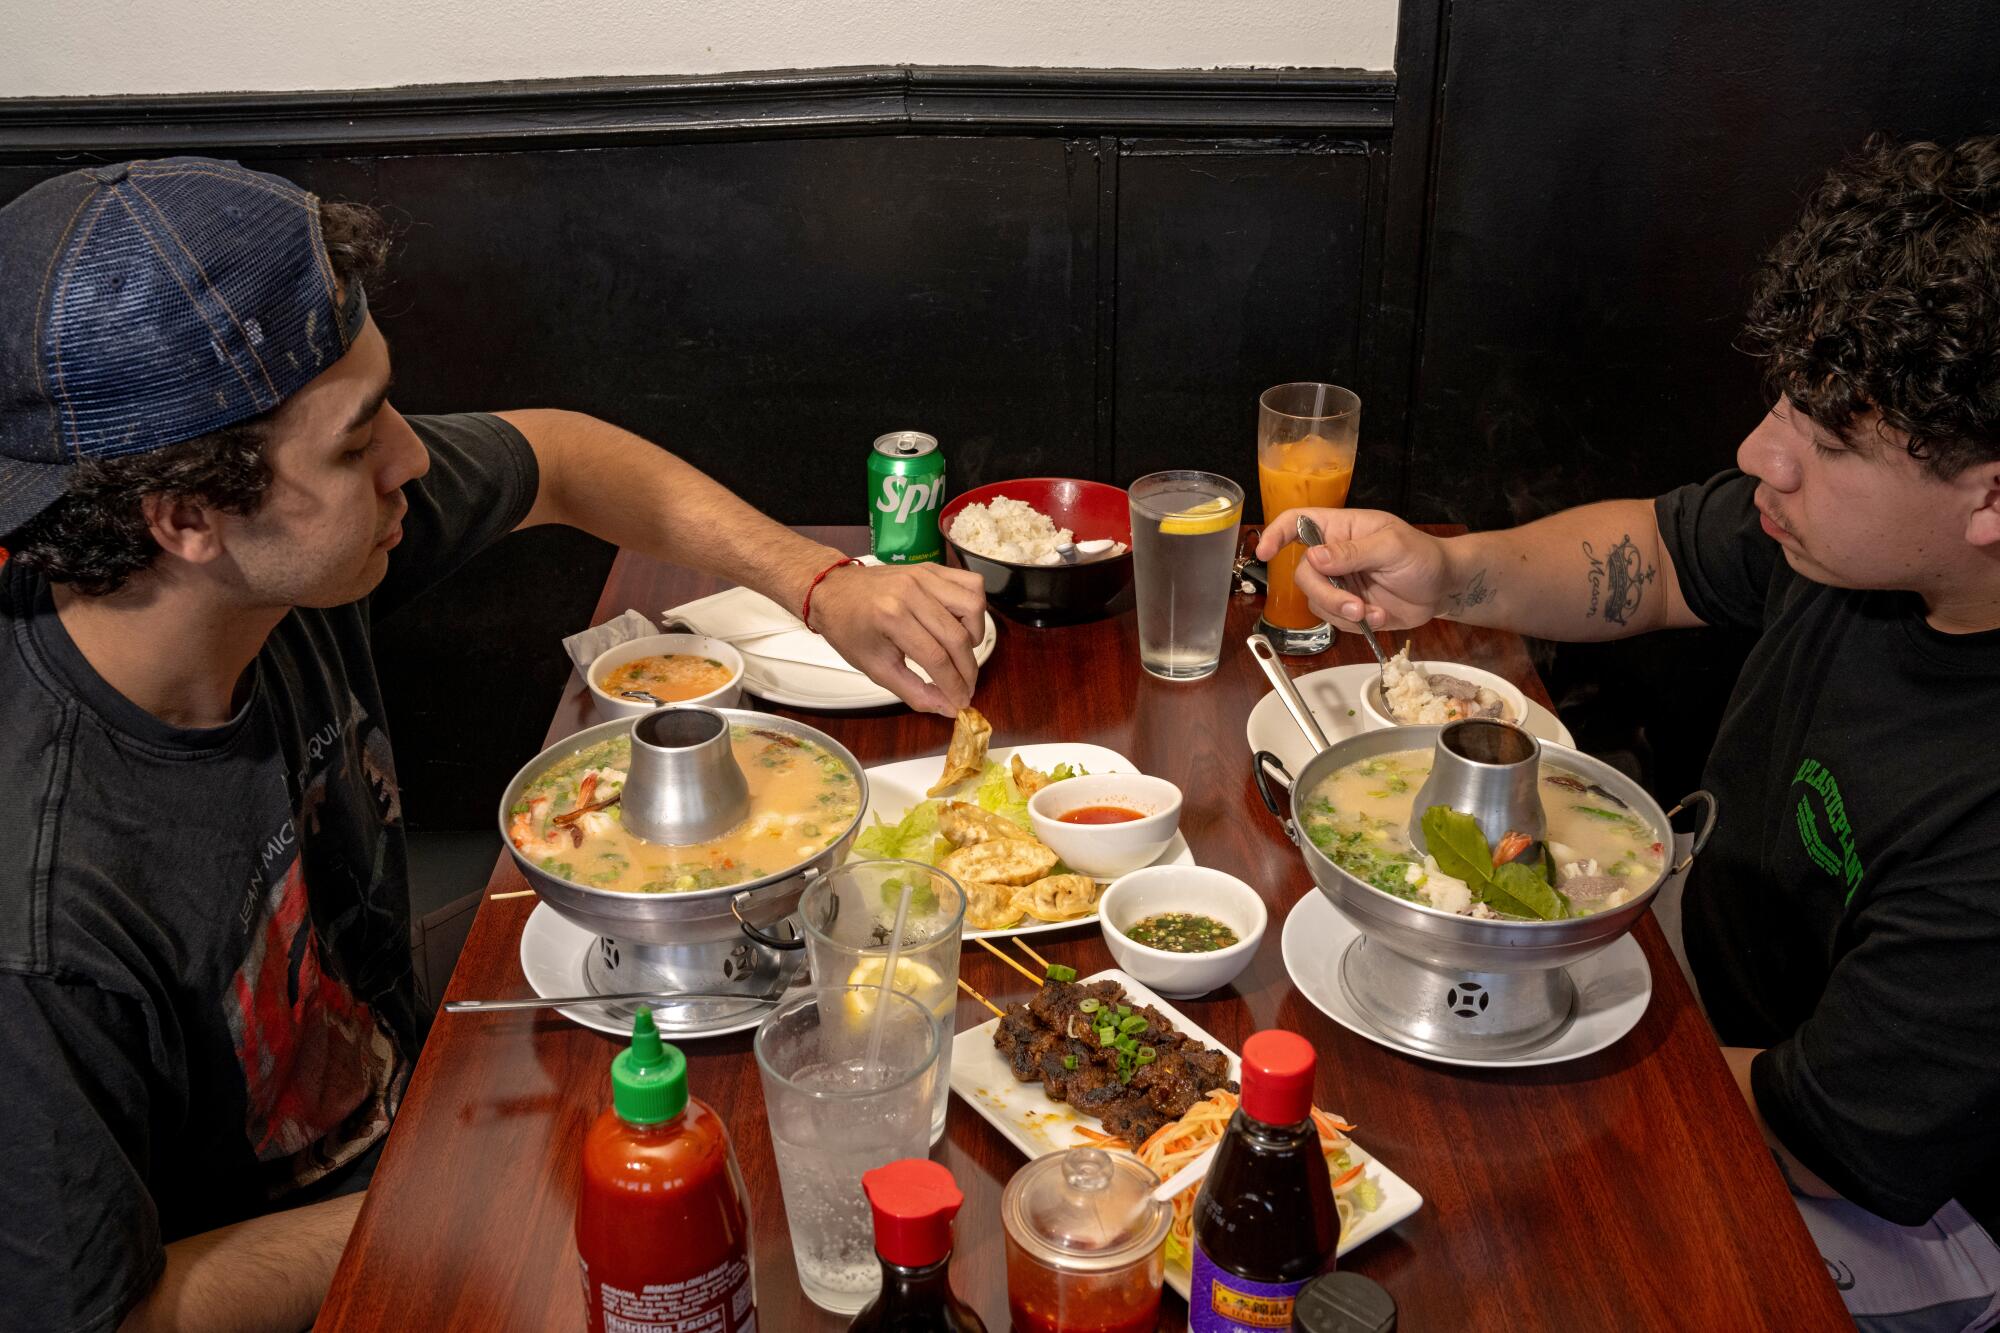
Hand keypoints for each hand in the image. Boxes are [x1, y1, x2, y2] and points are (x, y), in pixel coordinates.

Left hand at [808, 561, 987, 715]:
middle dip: (967, 670)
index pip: (937, 658)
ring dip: (975, 635)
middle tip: (965, 686)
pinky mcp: (932, 568)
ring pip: (972, 606)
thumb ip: (914, 692)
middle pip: (957, 637)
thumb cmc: (849, 629)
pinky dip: (974, 607)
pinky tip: (961, 624)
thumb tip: (947, 707)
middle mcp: (911, 592)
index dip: (954, 685)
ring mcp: (924, 576)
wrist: (834, 591)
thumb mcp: (876, 669)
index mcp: (891, 617)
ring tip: (961, 650)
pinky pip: (971, 583)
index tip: (961, 702)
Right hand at [1256, 507, 1450, 632]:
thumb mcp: (1392, 547)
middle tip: (1353, 606)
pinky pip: (1332, 619)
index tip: (1265, 552)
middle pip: (1303, 574)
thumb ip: (1352, 551)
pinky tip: (1379, 617)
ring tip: (1371, 613)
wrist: (1442, 588)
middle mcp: (1334, 555)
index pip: (1297, 522)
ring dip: (1341, 612)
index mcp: (1342, 529)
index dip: (1276, 534)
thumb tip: (1314, 557)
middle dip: (1325, 594)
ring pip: (1315, 601)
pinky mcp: (1347, 607)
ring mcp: (1339, 582)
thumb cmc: (1422, 556)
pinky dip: (1354, 625)